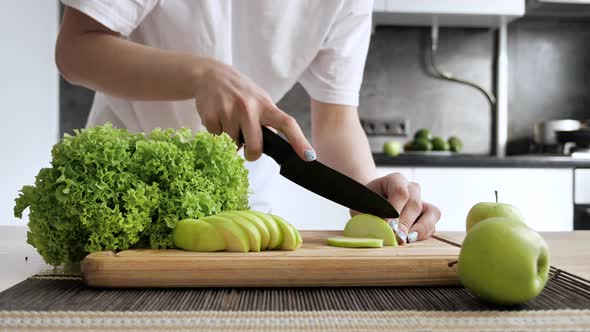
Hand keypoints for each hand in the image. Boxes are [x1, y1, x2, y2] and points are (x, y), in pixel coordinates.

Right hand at [193, 59, 314, 161]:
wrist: (209, 75)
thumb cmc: (239, 92)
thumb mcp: (258, 100)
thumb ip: (267, 120)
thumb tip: (274, 143)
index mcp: (265, 105)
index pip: (287, 124)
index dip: (299, 141)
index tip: (309, 156)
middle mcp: (248, 107)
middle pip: (255, 147)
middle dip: (251, 153)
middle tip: (247, 147)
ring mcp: (229, 111)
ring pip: (232, 146)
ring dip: (231, 140)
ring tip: (229, 121)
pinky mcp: (211, 115)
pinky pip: (216, 139)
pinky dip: (217, 134)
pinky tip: (218, 118)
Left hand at [364, 173, 440, 243]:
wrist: (372, 203)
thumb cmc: (366, 204)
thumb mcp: (362, 206)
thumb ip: (369, 216)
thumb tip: (382, 232)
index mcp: (395, 180)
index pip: (400, 191)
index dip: (396, 210)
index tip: (389, 226)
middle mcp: (412, 188)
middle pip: (415, 204)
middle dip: (406, 223)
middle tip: (397, 238)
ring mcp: (422, 201)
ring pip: (431, 213)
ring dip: (420, 229)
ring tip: (406, 240)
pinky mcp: (428, 215)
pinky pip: (432, 225)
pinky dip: (423, 235)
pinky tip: (410, 240)